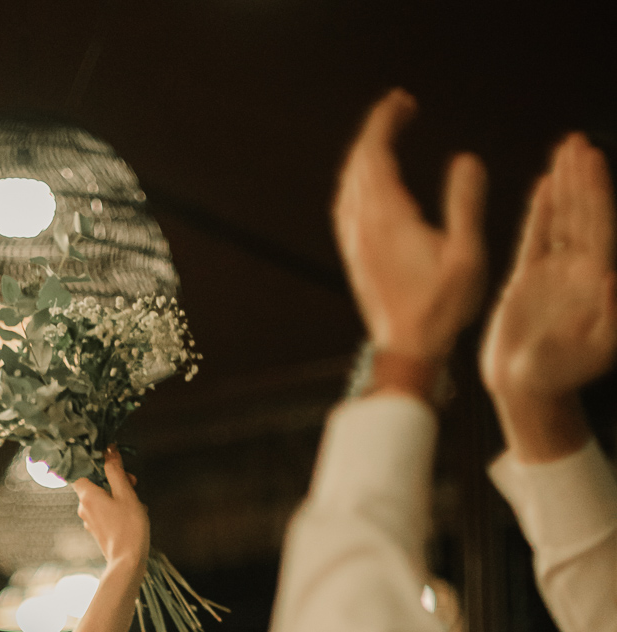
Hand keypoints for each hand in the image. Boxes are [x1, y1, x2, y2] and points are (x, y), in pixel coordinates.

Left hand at [73, 448, 149, 573]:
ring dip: (120, 495)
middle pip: (95, 484)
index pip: (79, 471)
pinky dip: (119, 510)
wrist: (128, 561)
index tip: (110, 463)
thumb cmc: (128, 526)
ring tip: (137, 504)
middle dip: (115, 480)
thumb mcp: (125, 493)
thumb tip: (109, 450)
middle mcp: (83, 507)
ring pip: (103, 498)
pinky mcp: (97, 531)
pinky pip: (106, 512)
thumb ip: (115, 470)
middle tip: (133, 483)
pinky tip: (134, 515)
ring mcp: (89, 521)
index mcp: (86, 495)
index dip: (94, 464)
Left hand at [333, 90, 486, 365]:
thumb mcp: (466, 256)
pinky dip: (354, 183)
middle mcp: (363, 227)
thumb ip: (465, 203)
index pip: (375, 154)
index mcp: (388, 218)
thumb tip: (464, 160)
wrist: (407, 350)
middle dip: (375, 131)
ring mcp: (353, 243)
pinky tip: (364, 185)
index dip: (385, 121)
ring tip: (384, 139)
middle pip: (357, 163)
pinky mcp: (353, 258)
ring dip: (362, 156)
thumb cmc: (439, 310)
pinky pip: (344, 208)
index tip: (402, 102)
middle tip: (398, 111)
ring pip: (346, 185)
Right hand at [480, 134, 616, 459]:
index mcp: (596, 282)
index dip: (596, 193)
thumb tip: (613, 277)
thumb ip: (609, 315)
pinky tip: (543, 186)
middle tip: (577, 143)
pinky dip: (539, 212)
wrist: (525, 392)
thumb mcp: (592, 351)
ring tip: (563, 151)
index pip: (599, 228)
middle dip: (581, 179)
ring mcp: (554, 274)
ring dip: (563, 186)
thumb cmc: (560, 377)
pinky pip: (535, 237)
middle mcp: (579, 273)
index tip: (592, 162)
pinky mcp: (528, 281)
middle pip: (583, 215)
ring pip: (561, 220)